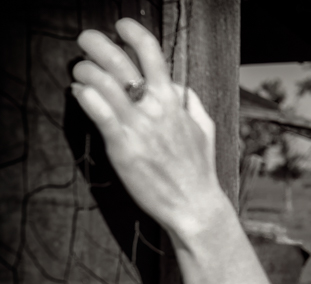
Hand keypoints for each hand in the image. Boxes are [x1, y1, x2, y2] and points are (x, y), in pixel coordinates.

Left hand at [72, 18, 226, 237]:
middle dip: (97, 43)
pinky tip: (80, 92)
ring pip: (103, 83)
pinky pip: (97, 110)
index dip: (134, 33)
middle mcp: (155, 109)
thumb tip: (178, 85)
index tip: (122, 26)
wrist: (194, 205)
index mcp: (175, 101)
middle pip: (120, 61)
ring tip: (81, 71)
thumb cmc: (199, 170)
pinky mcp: (122, 146)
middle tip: (86, 40)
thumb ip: (191, 102)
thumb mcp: (205, 129)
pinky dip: (85, 95)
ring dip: (86, 70)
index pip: (153, 54)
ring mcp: (138, 127)